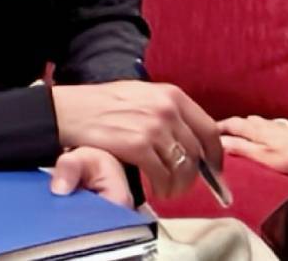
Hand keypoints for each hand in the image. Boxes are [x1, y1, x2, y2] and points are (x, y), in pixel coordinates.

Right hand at [53, 81, 222, 198]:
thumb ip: (167, 111)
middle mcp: (167, 109)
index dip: (215, 154)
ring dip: (178, 185)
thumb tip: (189, 137)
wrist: (71, 109)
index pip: (209, 129)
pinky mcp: (137, 145)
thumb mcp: (143, 95)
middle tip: (184, 187)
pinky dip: (163, 188)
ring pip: (182, 166)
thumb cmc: (104, 104)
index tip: (214, 170)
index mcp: (172, 95)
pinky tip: (156, 191)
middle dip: (193, 175)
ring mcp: (153, 127)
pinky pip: (162, 174)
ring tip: (169, 192)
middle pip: (196, 152)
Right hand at [219, 115, 287, 178]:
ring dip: (246, 125)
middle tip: (220, 133)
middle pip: (244, 121)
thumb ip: (241, 148)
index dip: (219, 127)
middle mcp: (265, 124)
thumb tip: (219, 142)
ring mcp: (278, 126)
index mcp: (256, 129)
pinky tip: (265, 132)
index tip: (207, 130)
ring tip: (239, 132)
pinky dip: (261, 128)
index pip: (232, 124)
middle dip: (231, 125)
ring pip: (257, 122)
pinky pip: (269, 126)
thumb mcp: (261, 155)